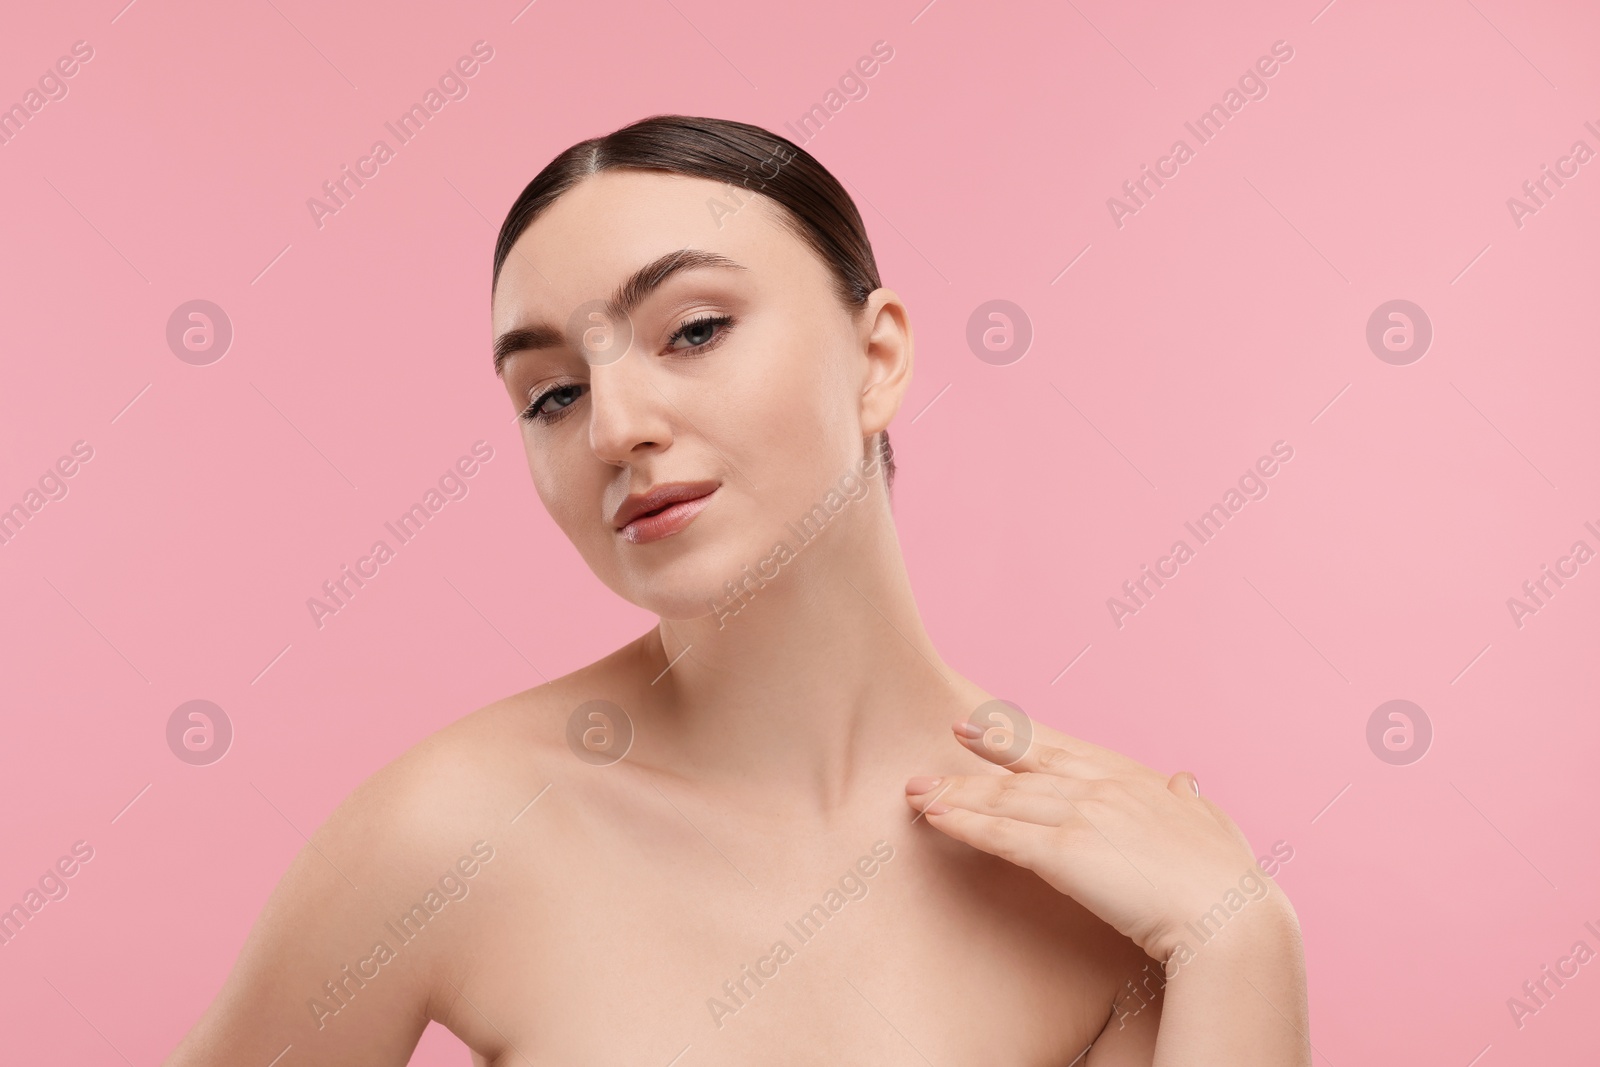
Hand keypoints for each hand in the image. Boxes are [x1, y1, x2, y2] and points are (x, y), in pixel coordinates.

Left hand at [904, 713, 1290, 964]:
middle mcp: (1102, 790)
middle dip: (982, 754)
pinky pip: (1002, 836)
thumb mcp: (1214, 828)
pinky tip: (934, 817)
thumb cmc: (1228, 883)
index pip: (1064, 754)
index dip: (1021, 740)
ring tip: (917, 789)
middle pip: (1026, 770)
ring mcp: (1082, 817)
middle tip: (949, 735)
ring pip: (1004, 801)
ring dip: (955, 794)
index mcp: (1134, 783)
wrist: (1231, 918)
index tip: (987, 727)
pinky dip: (963, 824)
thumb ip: (1193, 803)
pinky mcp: (1066, 854)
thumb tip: (1185, 778)